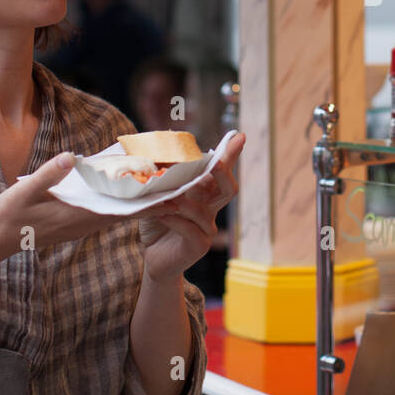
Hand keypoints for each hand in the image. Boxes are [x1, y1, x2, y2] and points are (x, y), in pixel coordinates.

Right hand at [0, 151, 172, 261]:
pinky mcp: (77, 222)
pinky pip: (109, 212)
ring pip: (120, 212)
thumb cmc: (8, 216)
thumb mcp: (24, 193)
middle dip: (153, 200)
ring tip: (164, 184)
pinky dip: (124, 202)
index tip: (174, 195)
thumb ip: (48, 175)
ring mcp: (82, 224)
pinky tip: (131, 188)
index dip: (150, 204)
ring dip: (141, 200)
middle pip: (128, 211)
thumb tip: (71, 157)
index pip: (124, 211)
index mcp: (79, 216)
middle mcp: (86, 222)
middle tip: (179, 184)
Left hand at [140, 133, 243, 282]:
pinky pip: (190, 229)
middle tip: (216, 161)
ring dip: (185, 202)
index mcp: (204, 195)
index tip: (239, 136)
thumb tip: (157, 158)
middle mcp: (211, 210)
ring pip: (204, 210)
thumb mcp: (159, 198)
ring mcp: (208, 229)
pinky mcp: (199, 245)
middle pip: (228, 188)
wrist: (155, 259)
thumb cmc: (158, 224)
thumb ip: (164, 182)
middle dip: (224, 172)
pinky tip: (161, 214)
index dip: (231, 154)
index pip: (220, 172)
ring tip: (166, 199)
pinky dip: (175, 220)